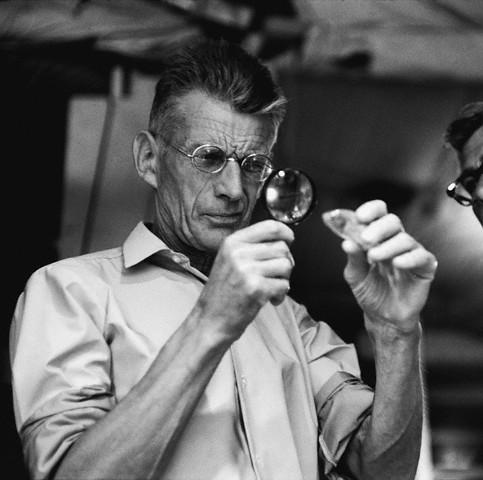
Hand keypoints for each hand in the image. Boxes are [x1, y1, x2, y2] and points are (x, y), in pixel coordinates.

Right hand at [196, 220, 294, 339]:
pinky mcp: (255, 289)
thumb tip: (284, 240)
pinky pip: (284, 285)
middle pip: (282, 247)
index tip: (289, 240)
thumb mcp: (230, 260)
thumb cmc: (222, 293)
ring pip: (286, 265)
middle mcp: (239, 253)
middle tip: (275, 276)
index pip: (270, 226)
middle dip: (286, 263)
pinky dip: (281, 295)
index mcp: (232, 242)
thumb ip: (252, 247)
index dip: (285, 233)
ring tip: (271, 288)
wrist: (210, 320)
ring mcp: (246, 270)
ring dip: (284, 279)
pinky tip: (269, 300)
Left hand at [342, 200, 437, 333]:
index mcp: (377, 237)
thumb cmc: (370, 291)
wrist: (383, 316)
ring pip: (404, 239)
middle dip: (378, 228)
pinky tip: (397, 264)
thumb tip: (346, 242)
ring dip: (387, 246)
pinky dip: (408, 258)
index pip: (378, 214)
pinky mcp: (425, 267)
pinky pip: (421, 256)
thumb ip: (353, 258)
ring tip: (373, 257)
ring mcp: (411, 253)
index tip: (359, 217)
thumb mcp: (355, 275)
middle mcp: (395, 241)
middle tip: (365, 239)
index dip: (370, 211)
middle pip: (392, 221)